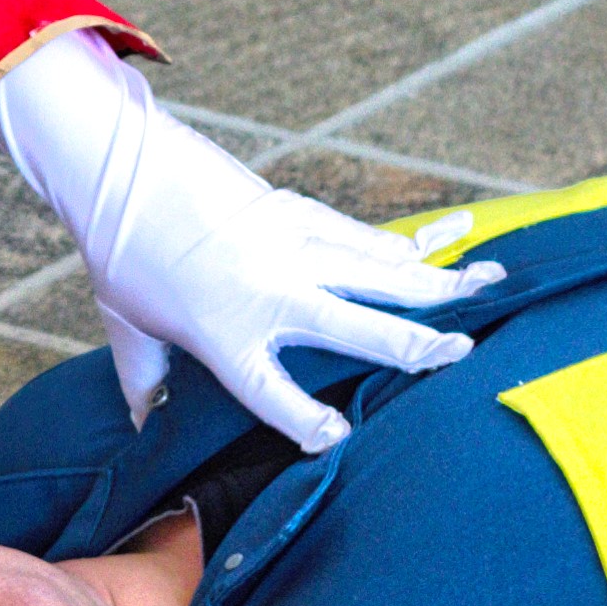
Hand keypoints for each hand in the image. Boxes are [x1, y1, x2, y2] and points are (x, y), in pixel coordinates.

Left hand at [0, 31, 493, 453]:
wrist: (116, 168)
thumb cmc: (120, 256)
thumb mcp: (126, 328)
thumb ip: (144, 382)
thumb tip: (144, 425)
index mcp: (224, 336)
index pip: (274, 394)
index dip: (309, 422)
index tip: (341, 437)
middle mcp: (267, 293)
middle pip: (356, 326)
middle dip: (414, 344)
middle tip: (465, 354)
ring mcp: (288, 246)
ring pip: (377, 271)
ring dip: (435, 281)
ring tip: (490, 284)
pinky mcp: (294, 210)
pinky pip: (361, 236)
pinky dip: (403, 245)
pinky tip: (440, 247)